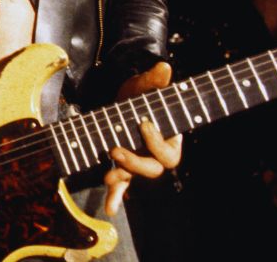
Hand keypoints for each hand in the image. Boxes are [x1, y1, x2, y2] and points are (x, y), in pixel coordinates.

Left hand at [102, 62, 183, 215]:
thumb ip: (154, 80)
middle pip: (155, 170)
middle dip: (135, 162)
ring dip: (122, 176)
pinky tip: (110, 208)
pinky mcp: (123, 167)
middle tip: (115, 148)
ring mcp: (139, 162)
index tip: (142, 122)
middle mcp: (156, 154)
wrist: (119, 102)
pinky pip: (122, 186)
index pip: (169, 152)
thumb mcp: (142, 86)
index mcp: (168, 138)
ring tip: (107, 175)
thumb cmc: (137, 95)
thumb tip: (164, 67)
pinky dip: (116, 197)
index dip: (156, 140)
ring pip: (136, 177)